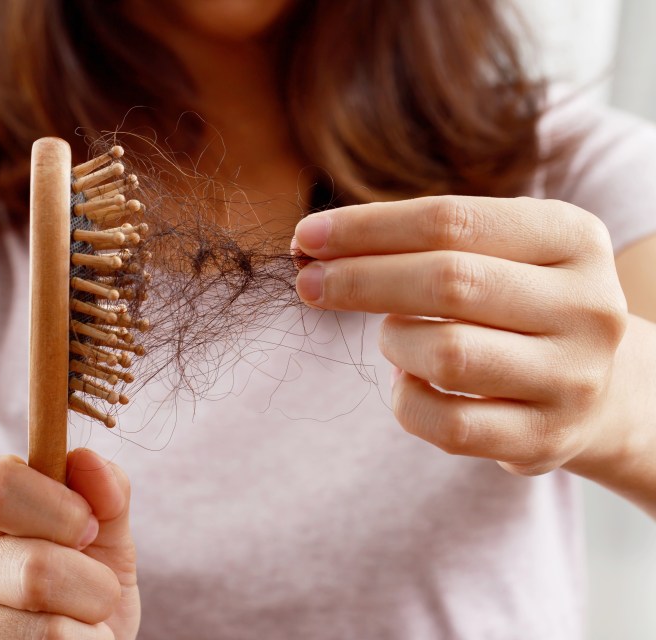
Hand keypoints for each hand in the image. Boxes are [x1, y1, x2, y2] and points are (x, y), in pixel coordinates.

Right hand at [0, 449, 138, 638]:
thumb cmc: (77, 582)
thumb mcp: (100, 535)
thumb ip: (105, 495)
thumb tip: (88, 460)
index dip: (60, 510)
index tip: (88, 531)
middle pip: (31, 569)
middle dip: (91, 584)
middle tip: (101, 592)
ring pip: (45, 631)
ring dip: (89, 629)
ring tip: (84, 625)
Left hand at [293, 196, 628, 475]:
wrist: (595, 386)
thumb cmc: (515, 301)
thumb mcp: (494, 250)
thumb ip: (419, 240)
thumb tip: (314, 243)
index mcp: (571, 238)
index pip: (451, 221)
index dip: (367, 228)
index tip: (306, 236)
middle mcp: (588, 306)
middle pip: (449, 282)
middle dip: (360, 280)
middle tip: (308, 283)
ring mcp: (572, 378)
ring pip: (447, 355)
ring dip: (394, 341)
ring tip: (394, 334)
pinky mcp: (545, 438)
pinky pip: (446, 423)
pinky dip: (407, 399)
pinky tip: (410, 380)